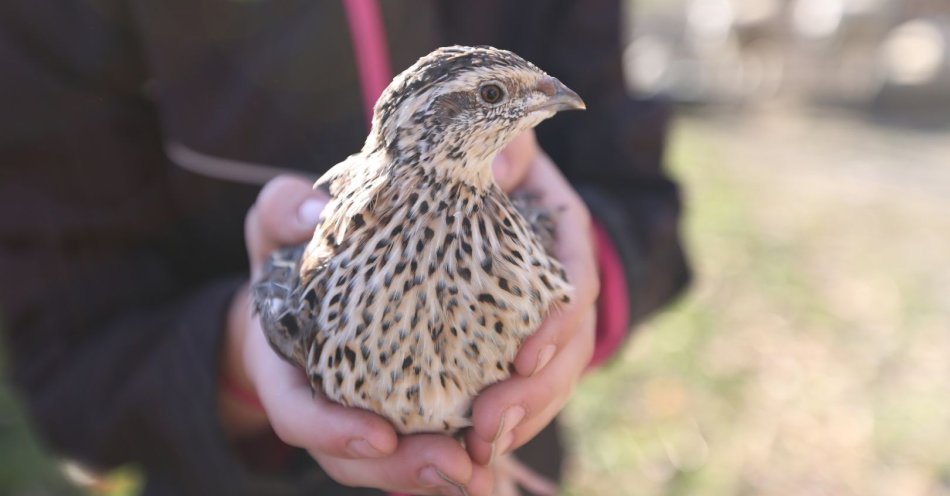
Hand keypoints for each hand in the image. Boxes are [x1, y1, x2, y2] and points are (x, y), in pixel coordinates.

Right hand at [220, 175, 492, 494]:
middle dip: (401, 470)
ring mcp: (361, 412)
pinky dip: (459, 454)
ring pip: (393, 463)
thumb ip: (285, 211)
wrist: (310, 271)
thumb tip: (315, 212)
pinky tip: (493, 461)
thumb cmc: (295, 246)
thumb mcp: (281, 221)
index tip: (379, 435)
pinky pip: (426, 442)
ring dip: (437, 475)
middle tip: (454, 466)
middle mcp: (322, 402)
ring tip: (481, 475)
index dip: (332, 432)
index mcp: (284, 365)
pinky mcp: (402, 407)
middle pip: (354, 458)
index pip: (296, 412)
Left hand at [467, 132, 598, 478]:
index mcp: (563, 233)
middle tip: (490, 426)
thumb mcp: (494, 142)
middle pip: (569, 348)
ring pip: (551, 381)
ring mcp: (547, 319)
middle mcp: (564, 281)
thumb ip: (505, 148)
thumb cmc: (478, 157)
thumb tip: (499, 164)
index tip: (524, 358)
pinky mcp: (518, 344)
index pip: (577, 283)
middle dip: (536, 393)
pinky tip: (472, 453)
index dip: (559, 324)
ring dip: (521, 419)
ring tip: (479, 451)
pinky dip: (504, 423)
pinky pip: (523, 391)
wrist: (467, 179)